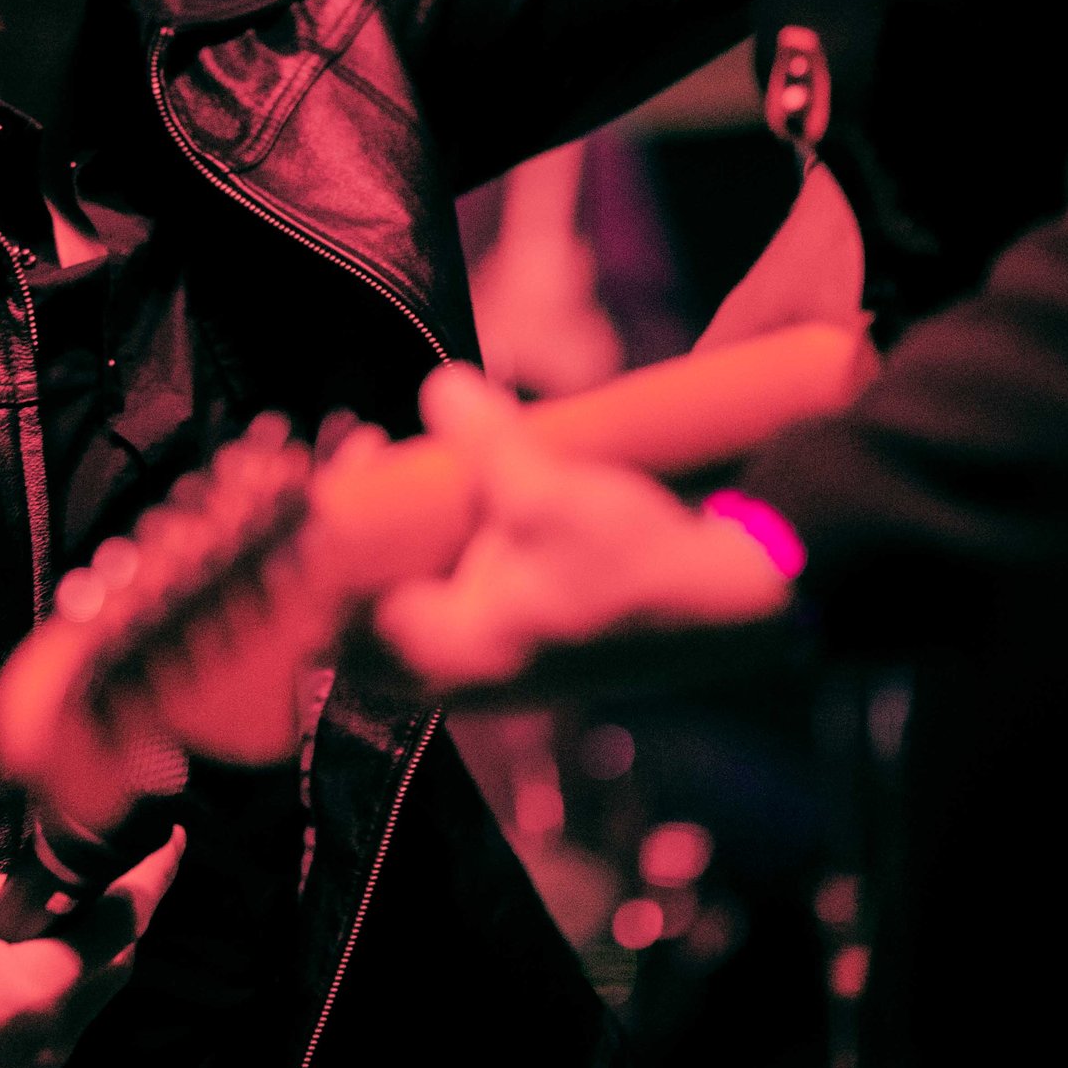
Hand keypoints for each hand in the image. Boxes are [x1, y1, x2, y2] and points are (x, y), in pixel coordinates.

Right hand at [0, 829, 184, 1067]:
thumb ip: (13, 890)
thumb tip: (54, 885)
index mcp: (38, 988)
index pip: (122, 922)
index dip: (154, 877)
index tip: (172, 842)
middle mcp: (51, 1045)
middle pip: (115, 971)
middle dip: (112, 925)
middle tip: (95, 885)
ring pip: (85, 1012)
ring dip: (75, 971)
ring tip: (31, 939)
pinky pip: (54, 1048)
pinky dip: (46, 1013)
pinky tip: (1, 992)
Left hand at [370, 365, 793, 700]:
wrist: (740, 607)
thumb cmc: (641, 564)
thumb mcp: (551, 490)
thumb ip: (485, 442)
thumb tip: (441, 390)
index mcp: (448, 649)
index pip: (334, 608)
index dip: (327, 535)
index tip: (355, 463)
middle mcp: (460, 677)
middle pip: (358, 626)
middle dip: (354, 553)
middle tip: (373, 474)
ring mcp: (492, 677)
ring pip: (404, 629)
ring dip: (396, 564)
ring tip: (413, 487)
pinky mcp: (524, 662)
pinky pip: (449, 625)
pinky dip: (438, 578)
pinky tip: (464, 521)